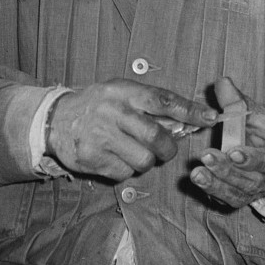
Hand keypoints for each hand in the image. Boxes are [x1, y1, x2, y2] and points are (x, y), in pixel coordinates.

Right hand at [47, 79, 217, 180]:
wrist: (54, 119)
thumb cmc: (96, 105)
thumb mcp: (120, 92)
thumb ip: (148, 104)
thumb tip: (186, 120)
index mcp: (122, 91)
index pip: (163, 100)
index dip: (189, 110)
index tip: (210, 118)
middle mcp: (112, 112)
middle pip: (157, 137)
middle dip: (168, 148)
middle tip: (165, 149)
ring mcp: (101, 137)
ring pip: (144, 160)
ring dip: (145, 160)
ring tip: (132, 150)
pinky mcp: (92, 159)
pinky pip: (125, 173)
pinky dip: (126, 169)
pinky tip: (114, 156)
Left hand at [190, 77, 264, 207]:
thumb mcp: (259, 115)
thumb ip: (239, 102)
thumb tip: (221, 82)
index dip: (251, 157)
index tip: (233, 151)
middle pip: (249, 180)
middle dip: (227, 171)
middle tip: (206, 157)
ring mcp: (255, 191)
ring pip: (237, 193)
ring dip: (216, 184)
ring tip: (196, 174)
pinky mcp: (241, 198)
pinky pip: (229, 200)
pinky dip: (215, 194)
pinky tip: (200, 183)